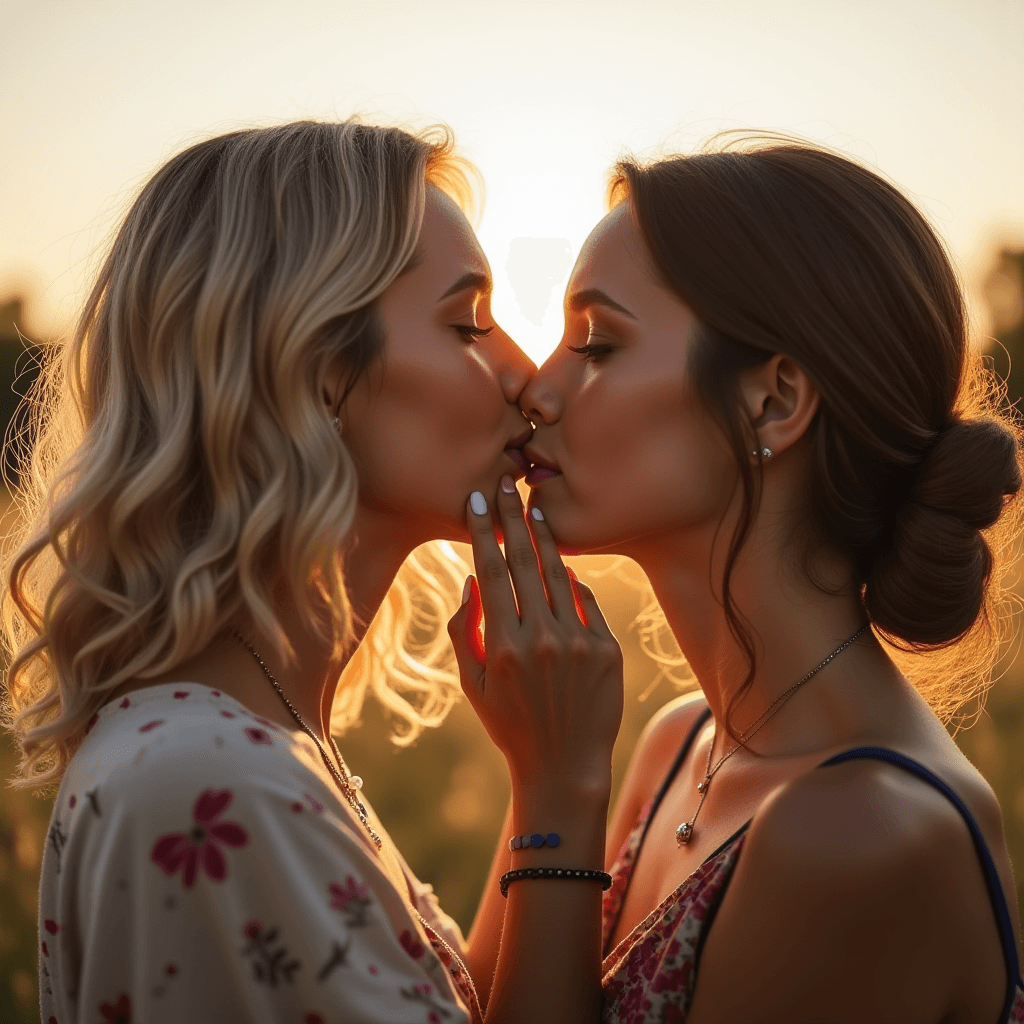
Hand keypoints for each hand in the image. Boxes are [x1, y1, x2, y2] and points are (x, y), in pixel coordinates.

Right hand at [447, 477, 623, 794]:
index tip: (476, 498)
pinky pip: (586, 601)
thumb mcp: (471, 684)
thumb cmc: (508, 724)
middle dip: (513, 516)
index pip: (491, 571)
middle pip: (524, 561)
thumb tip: (471, 578)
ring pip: (558, 574)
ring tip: (535, 510)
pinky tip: (561, 564)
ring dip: (545, 538)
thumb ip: (463, 630)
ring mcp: (578, 642)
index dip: (482, 530)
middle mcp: (541, 638)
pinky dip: (571, 581)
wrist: (564, 765)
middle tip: (506, 481)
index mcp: (502, 646)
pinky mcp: (607, 649)